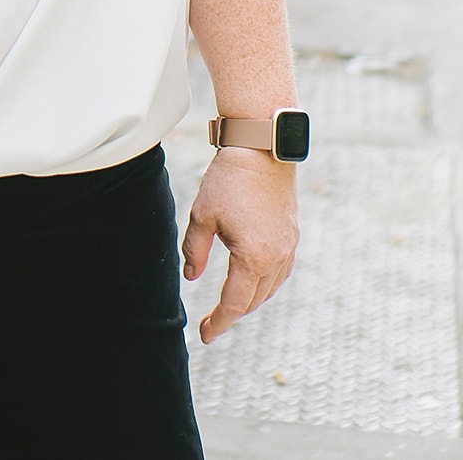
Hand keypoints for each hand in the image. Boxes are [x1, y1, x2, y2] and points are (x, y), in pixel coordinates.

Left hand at [181, 146, 298, 343]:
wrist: (261, 150)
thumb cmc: (228, 181)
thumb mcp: (202, 216)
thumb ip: (194, 250)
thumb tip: (192, 277)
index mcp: (254, 258)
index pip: (234, 303)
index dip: (218, 322)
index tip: (204, 335)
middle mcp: (276, 258)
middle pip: (253, 300)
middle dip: (231, 314)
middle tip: (211, 322)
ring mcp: (288, 247)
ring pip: (269, 288)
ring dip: (250, 300)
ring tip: (229, 305)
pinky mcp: (292, 235)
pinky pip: (280, 271)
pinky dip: (265, 283)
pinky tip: (252, 280)